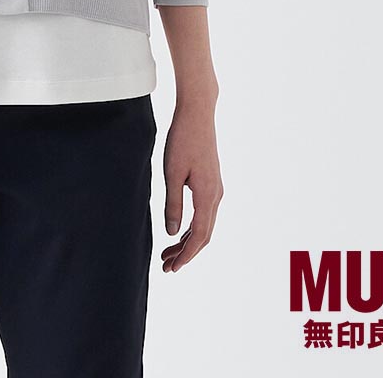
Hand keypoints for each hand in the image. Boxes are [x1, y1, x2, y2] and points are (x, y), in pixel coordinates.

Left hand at [160, 102, 223, 271]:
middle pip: (203, 235)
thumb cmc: (182, 140)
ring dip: (187, 241)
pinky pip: (204, 213)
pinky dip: (192, 226)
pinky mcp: (211, 182)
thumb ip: (173, 203)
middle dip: (185, 253)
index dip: (186, 255)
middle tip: (166, 266)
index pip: (198, 236)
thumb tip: (172, 233)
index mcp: (207, 195)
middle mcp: (216, 196)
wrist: (197, 114)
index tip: (172, 268)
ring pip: (204, 225)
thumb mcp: (172, 172)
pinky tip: (179, 230)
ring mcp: (216, 189)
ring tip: (168, 252)